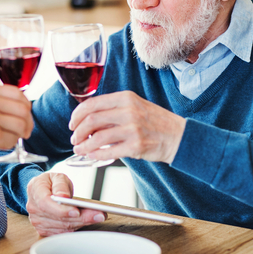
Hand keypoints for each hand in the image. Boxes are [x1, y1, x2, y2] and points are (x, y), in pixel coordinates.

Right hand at [0, 84, 32, 172]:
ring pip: (22, 124)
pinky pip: (13, 140)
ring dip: (18, 135)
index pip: (17, 92)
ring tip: (6, 139)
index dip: (25, 105)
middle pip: (24, 108)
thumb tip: (20, 106)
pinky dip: (8, 145)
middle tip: (24, 132)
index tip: (25, 116)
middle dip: (27, 122)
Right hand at [25, 173, 105, 236]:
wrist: (42, 190)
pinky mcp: (44, 230)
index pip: (46, 204)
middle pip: (58, 218)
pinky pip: (63, 233)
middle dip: (80, 218)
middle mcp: (34, 208)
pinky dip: (77, 228)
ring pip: (62, 227)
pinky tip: (88, 222)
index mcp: (35, 191)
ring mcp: (37, 221)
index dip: (61, 210)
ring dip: (82, 223)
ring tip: (98, 217)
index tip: (77, 212)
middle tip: (98, 214)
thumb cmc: (51, 183)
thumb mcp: (57, 177)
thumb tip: (62, 196)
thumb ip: (60, 185)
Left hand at [68, 91, 185, 163]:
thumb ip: (114, 110)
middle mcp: (129, 111)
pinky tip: (92, 155)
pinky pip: (109, 151)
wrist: (180, 137)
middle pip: (91, 120)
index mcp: (126, 98)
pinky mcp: (136, 146)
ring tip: (80, 149)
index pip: (92, 104)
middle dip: (77, 132)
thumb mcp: (135, 107)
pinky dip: (96, 154)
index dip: (77, 115)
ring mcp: (133, 128)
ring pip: (97, 137)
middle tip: (74, 139)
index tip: (72, 124)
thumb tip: (87, 120)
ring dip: (84, 145)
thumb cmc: (155, 122)